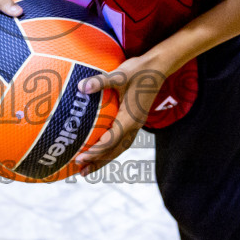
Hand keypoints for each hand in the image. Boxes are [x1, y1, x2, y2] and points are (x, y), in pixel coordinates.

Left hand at [73, 53, 170, 173]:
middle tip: (81, 172)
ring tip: (88, 169)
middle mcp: (134, 126)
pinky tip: (100, 150)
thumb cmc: (139, 70)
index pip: (110, 141)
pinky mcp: (135, 121)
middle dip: (98, 162)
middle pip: (115, 151)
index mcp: (130, 119)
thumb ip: (100, 81)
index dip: (95, 151)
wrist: (159, 67)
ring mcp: (136, 125)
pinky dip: (110, 149)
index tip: (80, 158)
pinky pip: (121, 140)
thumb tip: (81, 86)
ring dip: (104, 159)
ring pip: (119, 148)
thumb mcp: (119, 74)